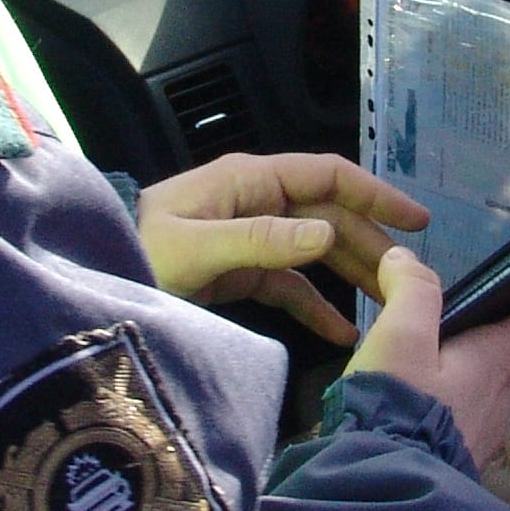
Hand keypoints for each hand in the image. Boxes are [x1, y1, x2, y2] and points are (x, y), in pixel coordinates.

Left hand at [138, 152, 430, 344]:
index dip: (376, 195)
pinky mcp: (238, 270)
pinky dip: (316, 306)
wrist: (93, 275)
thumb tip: (326, 236)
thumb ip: (262, 240)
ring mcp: (249, 235)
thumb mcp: (197, 247)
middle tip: (410, 278)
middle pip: (330, 216)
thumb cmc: (136, 252)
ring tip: (388, 305)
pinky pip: (290, 284)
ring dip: (351, 275)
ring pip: (316, 251)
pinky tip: (342, 334)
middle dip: (371, 244)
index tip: (416, 220)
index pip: (329, 177)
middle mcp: (256, 201)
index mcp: (250, 181)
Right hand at [348, 248, 509, 468]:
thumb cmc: (397, 408)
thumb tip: (406, 261)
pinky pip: (475, 435)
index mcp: (492, 368)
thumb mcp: (399, 338)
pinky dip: (467, 419)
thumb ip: (411, 294)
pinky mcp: (456, 469)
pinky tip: (435, 418)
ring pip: (505, 409)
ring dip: (497, 390)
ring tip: (466, 376)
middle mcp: (496, 407)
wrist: (382, 491)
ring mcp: (478, 443)